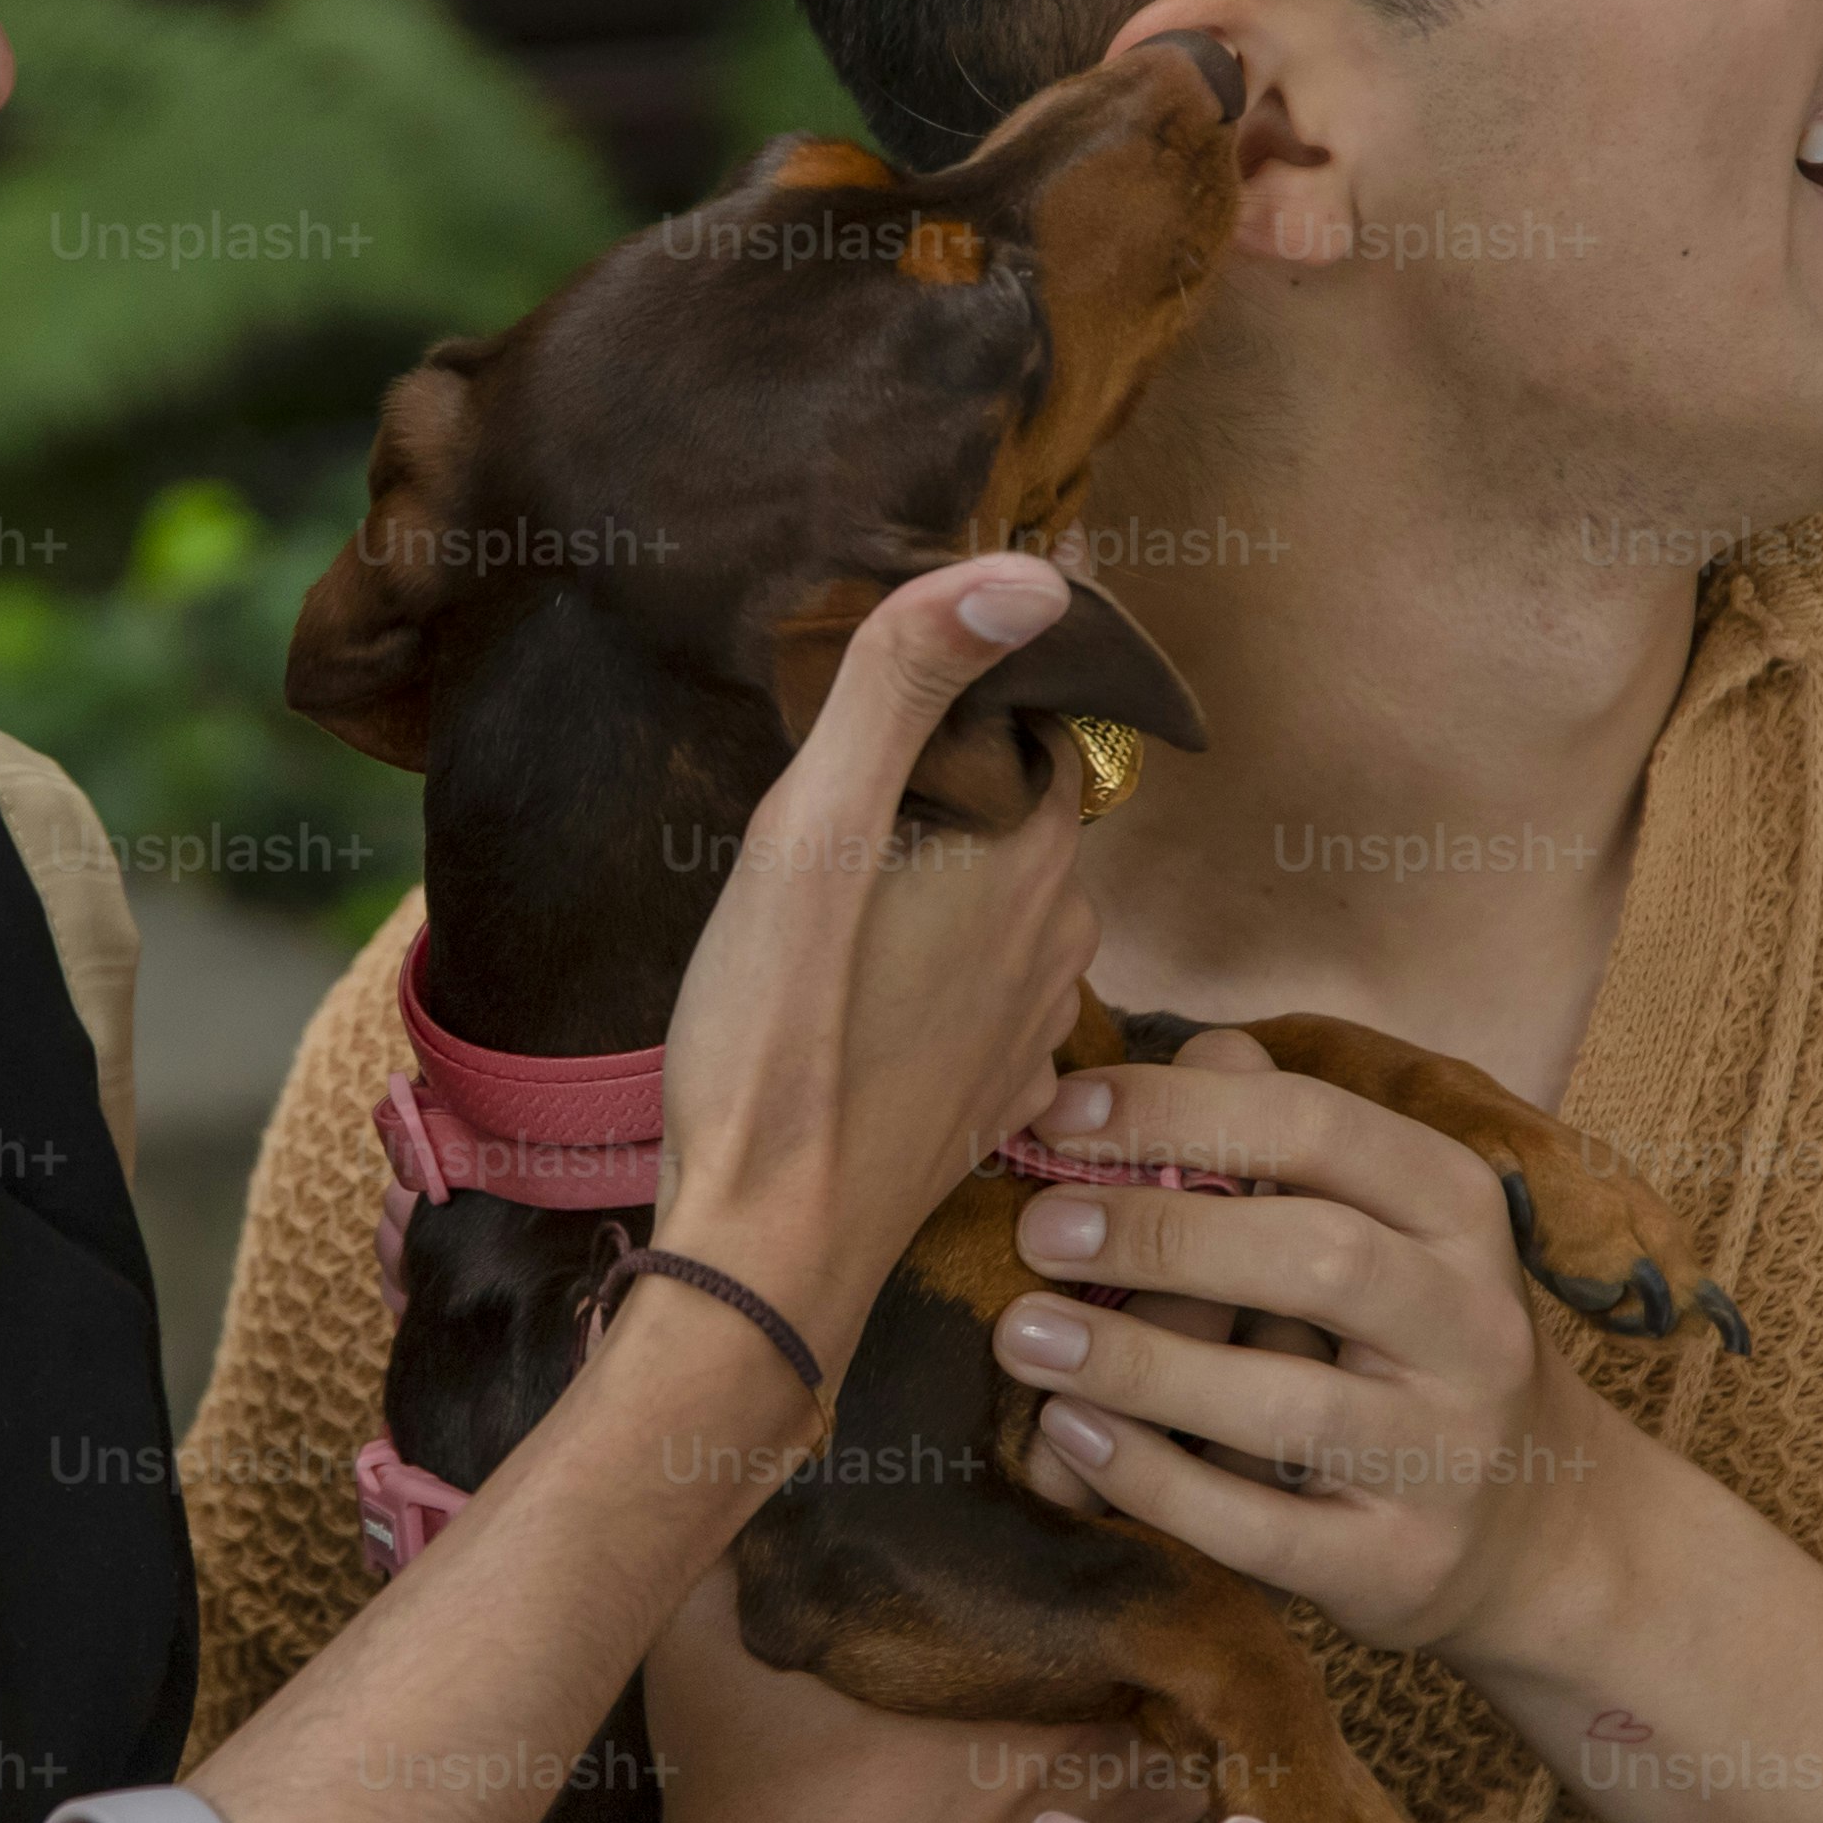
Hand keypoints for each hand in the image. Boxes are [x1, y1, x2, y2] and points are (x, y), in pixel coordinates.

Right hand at [649, 555, 1097, 1382]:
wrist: (765, 1254)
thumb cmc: (777, 1044)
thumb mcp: (810, 835)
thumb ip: (905, 686)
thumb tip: (1026, 568)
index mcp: (1025, 861)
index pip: (1045, 721)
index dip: (986, 684)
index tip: (917, 666)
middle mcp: (1057, 943)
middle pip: (1025, 816)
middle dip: (960, 784)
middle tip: (860, 777)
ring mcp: (1032, 1035)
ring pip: (1009, 916)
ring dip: (954, 886)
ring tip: (860, 881)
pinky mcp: (992, 1108)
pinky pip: (991, 1011)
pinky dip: (949, 983)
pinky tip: (881, 990)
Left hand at [982, 1050, 1644, 1662]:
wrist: (1533, 1530)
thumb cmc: (1410, 1343)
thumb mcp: (1381, 1228)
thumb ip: (1288, 1142)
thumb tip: (1194, 1050)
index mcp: (1459, 1212)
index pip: (1321, 1130)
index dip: (1181, 1112)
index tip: (1060, 1114)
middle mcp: (1471, 1327)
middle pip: (1318, 1256)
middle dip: (1164, 1234)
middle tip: (1037, 1230)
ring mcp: (1442, 1455)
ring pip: (1287, 1405)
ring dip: (1138, 1365)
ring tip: (1023, 1335)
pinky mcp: (1395, 1565)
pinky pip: (1259, 1528)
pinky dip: (1153, 1480)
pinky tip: (1072, 1433)